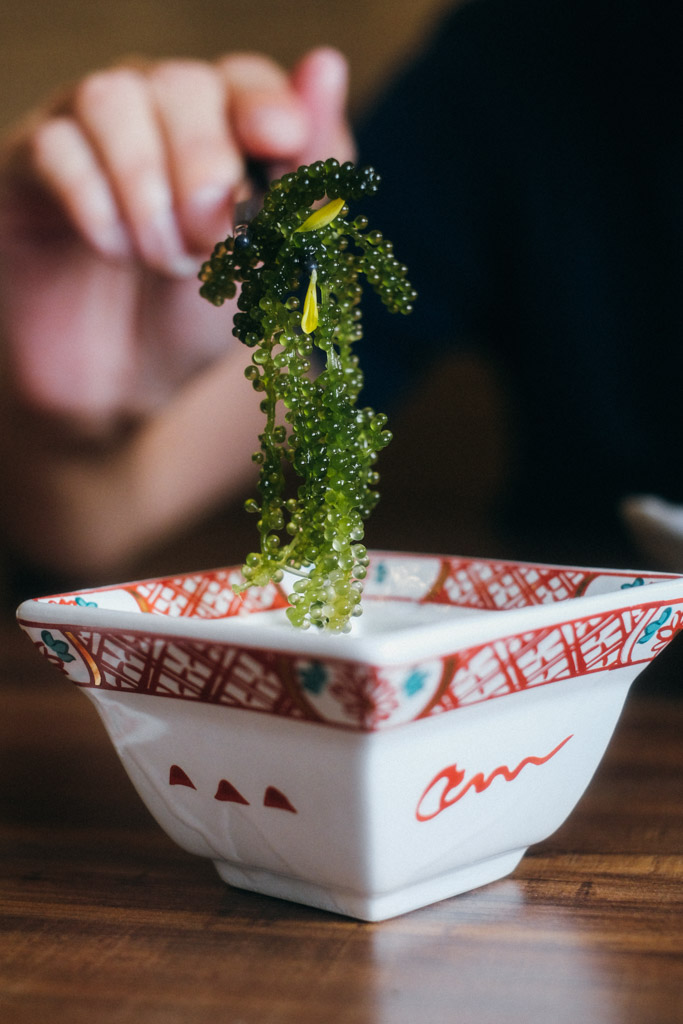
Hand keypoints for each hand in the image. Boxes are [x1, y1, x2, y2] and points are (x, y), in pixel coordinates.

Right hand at [0, 47, 353, 436]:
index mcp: (222, 128)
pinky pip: (56, 147)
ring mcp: (89, 133)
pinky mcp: (30, 164)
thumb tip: (326, 65)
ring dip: (147, 189)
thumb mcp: (269, 262)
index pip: (246, 81)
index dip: (264, 101)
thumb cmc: (202, 316)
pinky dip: (94, 203)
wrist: (126, 382)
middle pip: (183, 84)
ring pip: (113, 100)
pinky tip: (112, 250)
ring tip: (161, 259)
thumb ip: (304, 177)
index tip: (279, 138)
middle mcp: (156, 113)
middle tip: (209, 244)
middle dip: (205, 171)